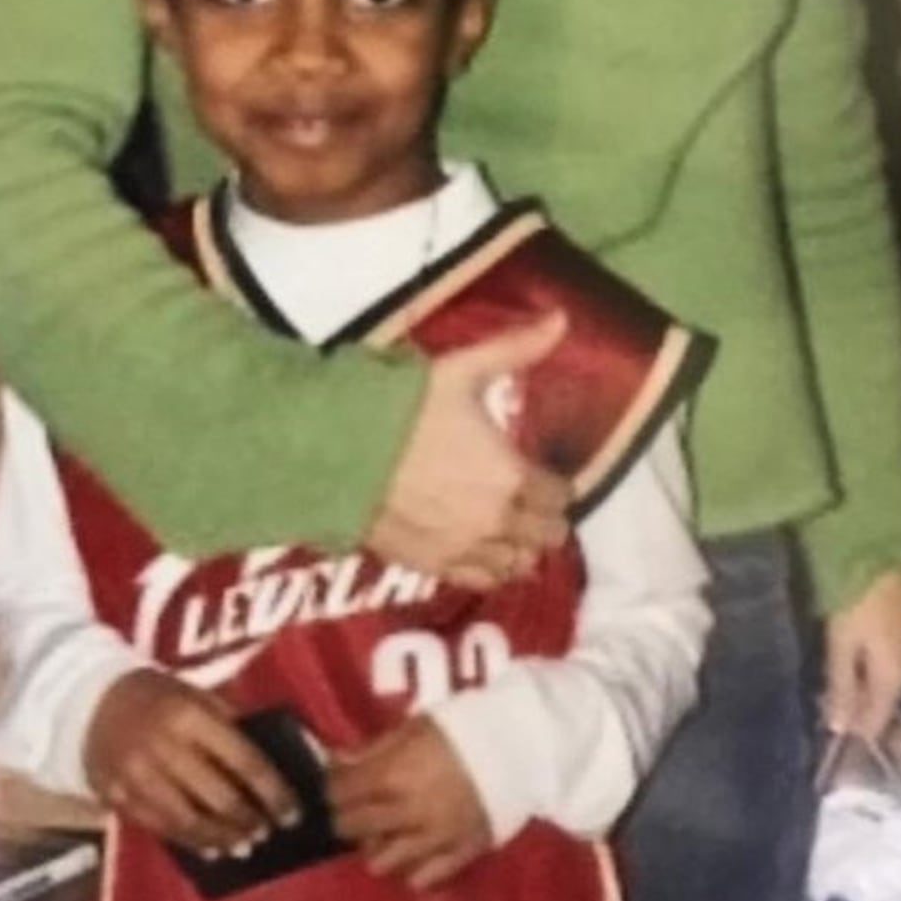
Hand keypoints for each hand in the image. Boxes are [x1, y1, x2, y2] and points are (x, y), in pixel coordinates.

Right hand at [83, 668, 296, 851]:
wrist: (90, 702)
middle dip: (248, 820)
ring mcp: (137, 776)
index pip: (244, 760)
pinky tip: (209, 849)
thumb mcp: (197, 696)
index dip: (273, 791)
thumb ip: (230, 727)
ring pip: (188, 821)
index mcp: (190, 715)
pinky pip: (160, 829)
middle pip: (218, 796)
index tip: (292, 812)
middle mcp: (164, 747)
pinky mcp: (118, 798)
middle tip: (268, 832)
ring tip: (244, 846)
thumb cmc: (158, 697)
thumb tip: (270, 766)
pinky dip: (188, 842)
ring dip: (221, 838)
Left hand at [327, 717, 491, 891]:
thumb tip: (336, 761)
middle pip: (353, 828)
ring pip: (381, 863)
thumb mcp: (415, 726)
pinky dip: (411, 869)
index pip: (339, 793)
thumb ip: (373, 748)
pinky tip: (413, 851)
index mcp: (393, 775)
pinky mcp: (459, 855)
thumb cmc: (464, 727)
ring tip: (384, 832)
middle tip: (353, 808)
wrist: (521, 745)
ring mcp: (433, 840)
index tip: (336, 785)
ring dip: (375, 847)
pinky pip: (422, 879)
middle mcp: (406, 813)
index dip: (331, 788)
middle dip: (345, 818)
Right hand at [366, 312, 571, 590]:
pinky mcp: (431, 567)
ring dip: (521, 546)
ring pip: (518, 564)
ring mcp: (464, 550)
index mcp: (513, 476)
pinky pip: (479, 581)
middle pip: (547, 535)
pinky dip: (490, 569)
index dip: (559, 485)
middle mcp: (497, 521)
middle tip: (531, 500)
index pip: (561, 495)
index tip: (548, 474)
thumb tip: (562, 318)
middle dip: (546, 518)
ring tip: (511, 528)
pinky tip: (483, 552)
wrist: (338, 452)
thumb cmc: (404, 407)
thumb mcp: (462, 370)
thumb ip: (516, 349)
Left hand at [821, 571, 900, 742]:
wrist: (886, 556)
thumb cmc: (858, 600)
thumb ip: (841, 686)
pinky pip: (888, 669)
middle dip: (852, 707)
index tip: (822, 723)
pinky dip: (868, 671)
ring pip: (884, 687)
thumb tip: (839, 729)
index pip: (875, 723)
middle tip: (820, 697)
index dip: (849, 727)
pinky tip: (849, 661)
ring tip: (830, 678)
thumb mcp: (842, 643)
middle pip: (881, 706)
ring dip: (859, 687)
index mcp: (896, 681)